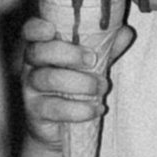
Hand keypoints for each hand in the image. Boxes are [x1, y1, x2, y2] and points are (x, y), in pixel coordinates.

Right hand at [16, 1, 132, 156]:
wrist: (60, 129)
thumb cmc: (74, 88)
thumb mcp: (91, 66)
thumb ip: (105, 49)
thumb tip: (126, 32)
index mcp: (42, 47)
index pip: (30, 31)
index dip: (37, 27)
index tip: (52, 29)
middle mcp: (31, 66)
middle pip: (38, 52)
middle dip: (68, 53)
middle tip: (92, 60)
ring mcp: (30, 89)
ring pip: (48, 79)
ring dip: (80, 82)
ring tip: (102, 87)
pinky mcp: (35, 112)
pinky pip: (55, 108)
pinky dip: (80, 109)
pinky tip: (97, 108)